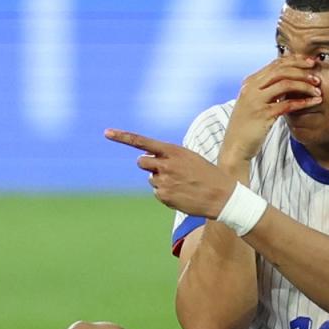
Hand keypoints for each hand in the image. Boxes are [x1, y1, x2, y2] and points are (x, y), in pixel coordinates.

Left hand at [104, 129, 235, 217]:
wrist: (222, 196)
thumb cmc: (207, 175)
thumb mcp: (190, 158)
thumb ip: (168, 156)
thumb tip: (145, 160)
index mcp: (173, 151)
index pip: (143, 142)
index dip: (123, 137)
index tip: (106, 132)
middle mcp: (165, 165)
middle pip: (141, 162)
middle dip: (149, 166)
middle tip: (165, 170)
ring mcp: (163, 181)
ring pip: (151, 179)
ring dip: (161, 180)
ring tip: (182, 184)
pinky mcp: (163, 196)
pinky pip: (157, 192)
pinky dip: (166, 193)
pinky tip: (182, 194)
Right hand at [221, 55, 322, 162]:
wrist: (235, 146)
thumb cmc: (247, 126)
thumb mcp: (254, 103)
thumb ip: (266, 91)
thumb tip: (286, 81)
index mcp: (250, 82)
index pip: (275, 64)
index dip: (295, 61)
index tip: (310, 64)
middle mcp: (251, 88)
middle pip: (281, 70)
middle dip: (302, 70)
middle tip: (317, 77)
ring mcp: (256, 100)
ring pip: (285, 83)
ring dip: (304, 85)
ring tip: (318, 90)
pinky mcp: (262, 114)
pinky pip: (287, 104)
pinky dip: (302, 102)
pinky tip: (313, 102)